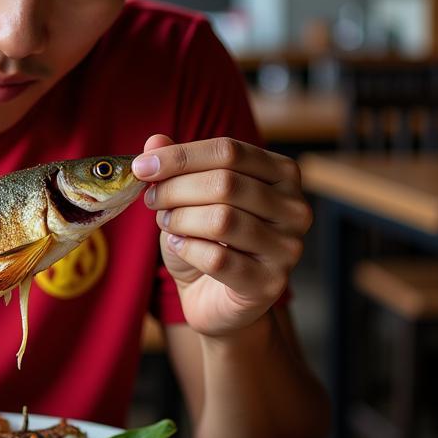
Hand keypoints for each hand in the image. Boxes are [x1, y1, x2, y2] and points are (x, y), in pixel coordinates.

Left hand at [133, 134, 311, 335]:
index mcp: (281, 173)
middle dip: (175, 190)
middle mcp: (294, 208)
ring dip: (180, 220)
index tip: (142, 167)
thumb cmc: (205, 237)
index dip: (180, 156)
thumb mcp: (188, 196)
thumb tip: (154, 141)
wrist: (213, 295)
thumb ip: (176, 166)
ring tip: (167, 224)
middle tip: (151, 200)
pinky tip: (180, 247)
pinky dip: (188, 249)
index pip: (228, 150)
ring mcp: (287, 248)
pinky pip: (218, 258)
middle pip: (225, 183)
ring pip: (221, 220)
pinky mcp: (270, 283)